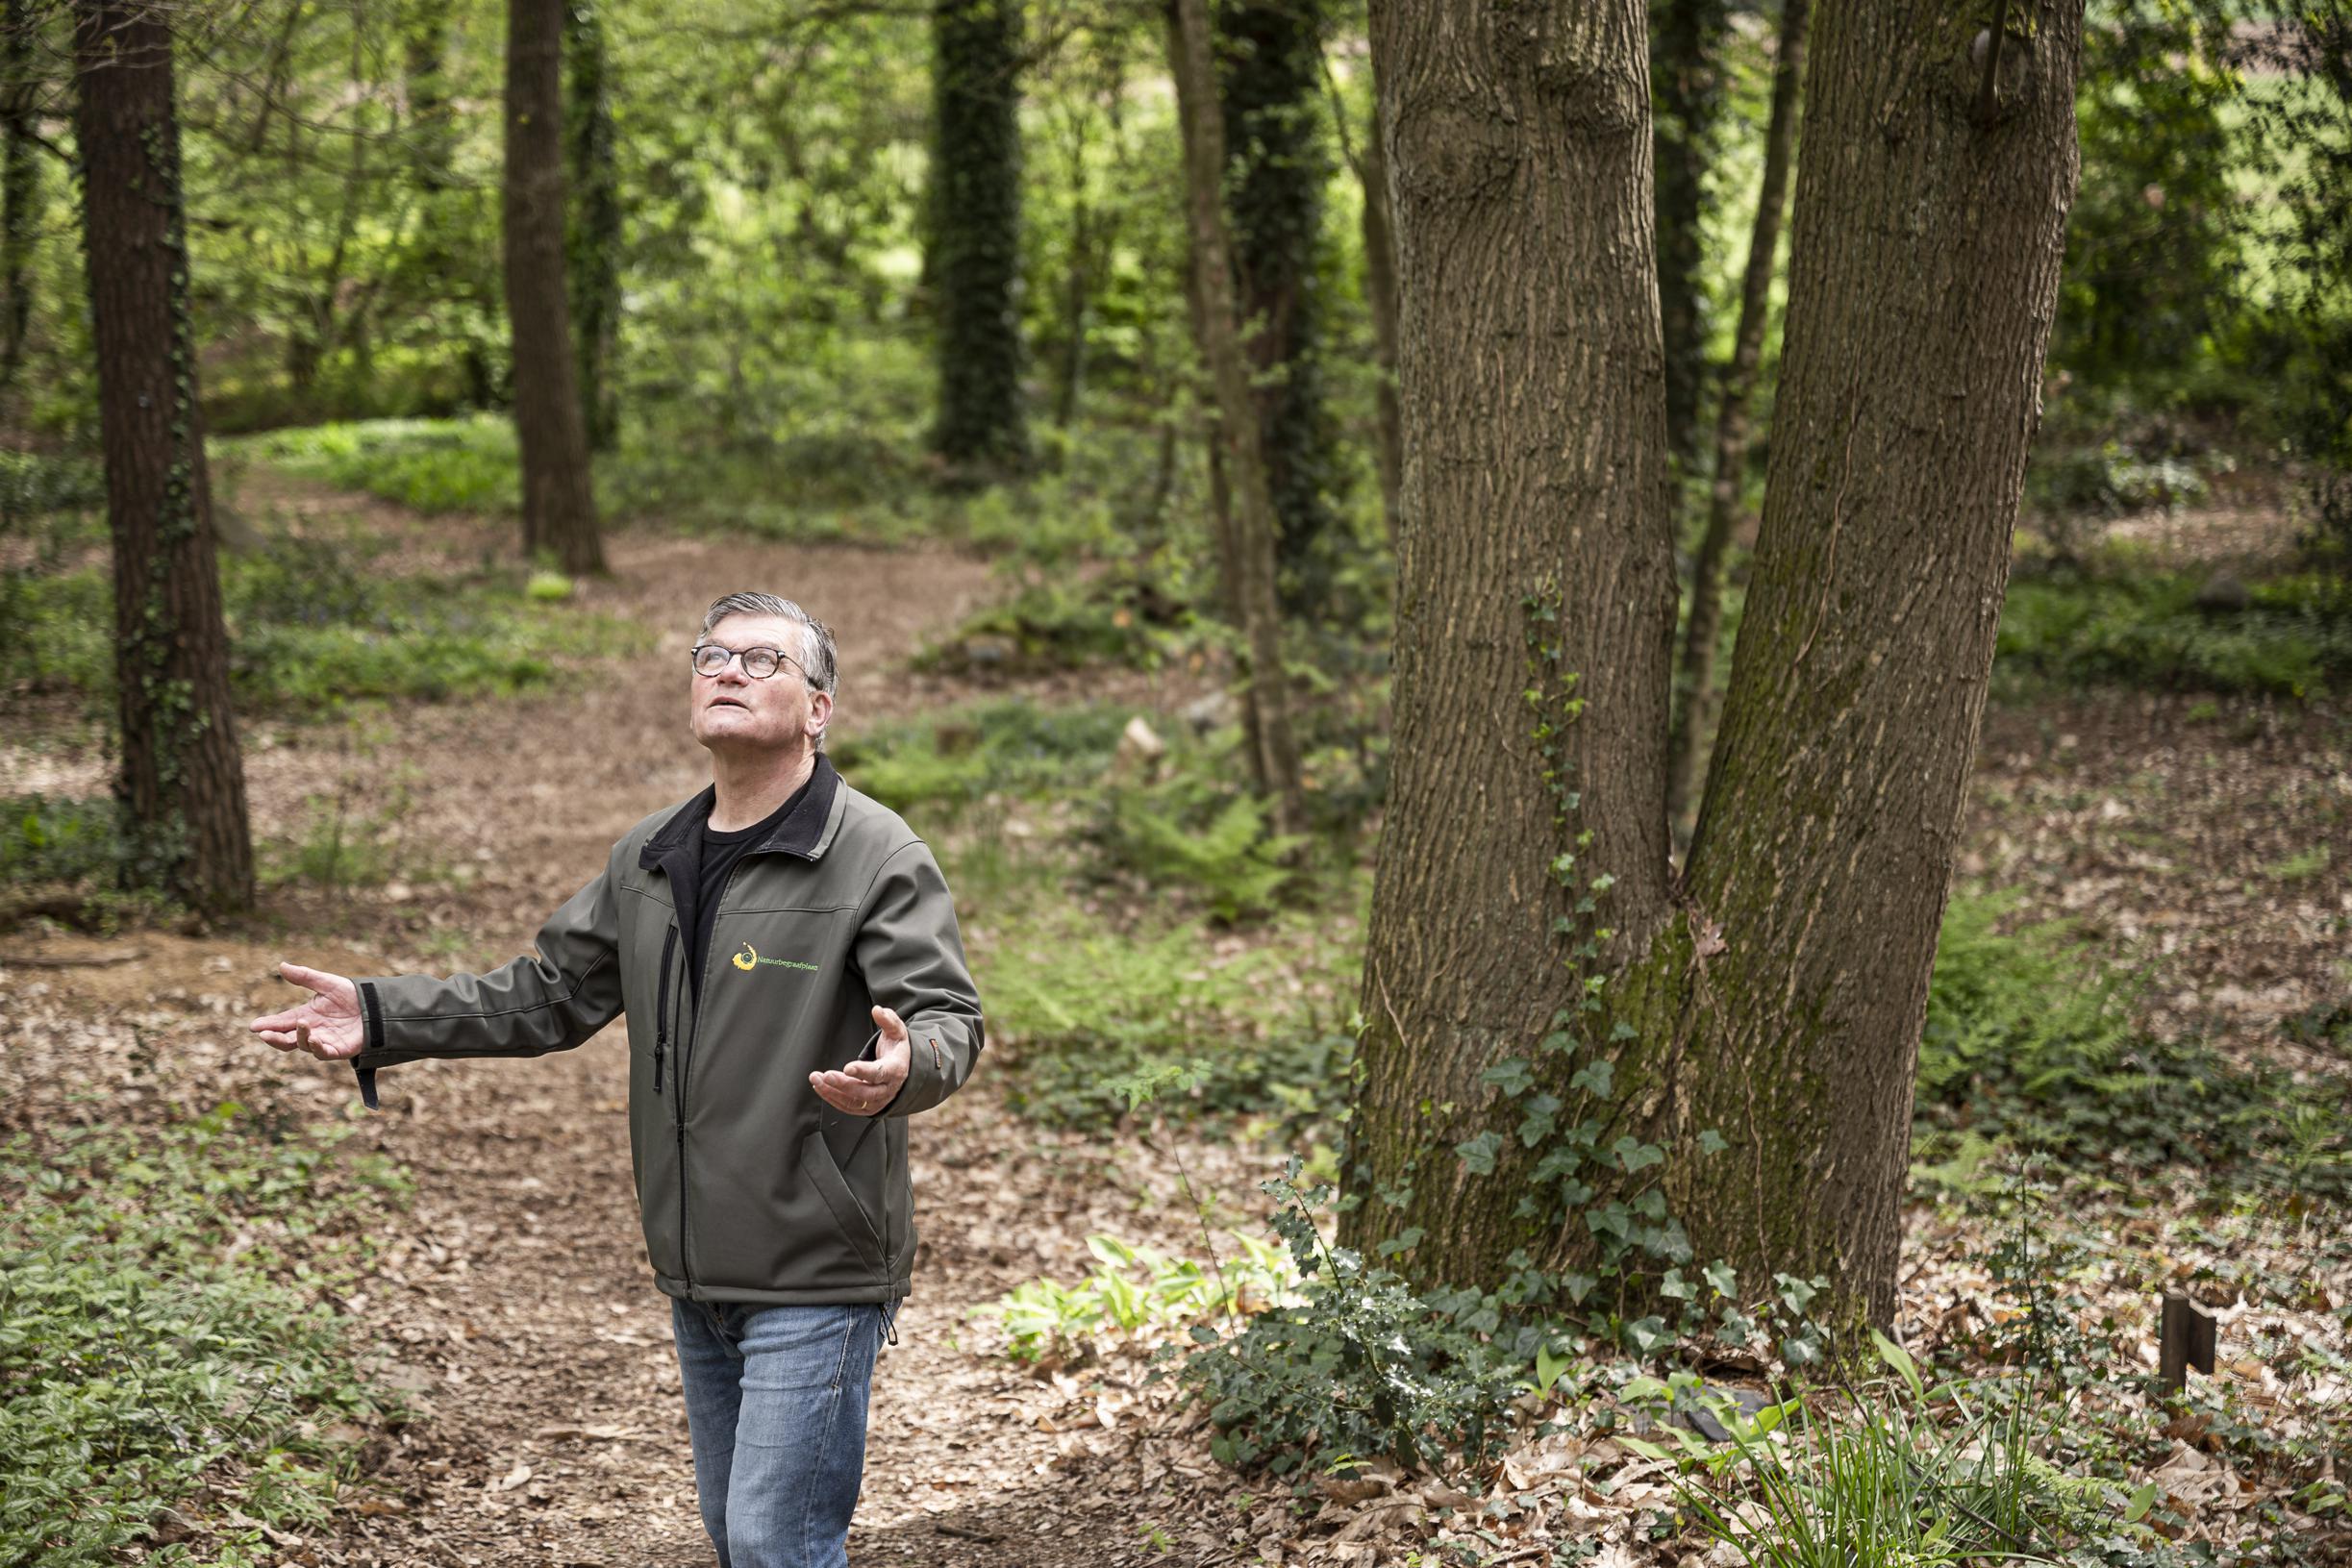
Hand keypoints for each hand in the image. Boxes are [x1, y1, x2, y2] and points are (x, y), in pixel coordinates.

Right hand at [250, 963, 365, 1059]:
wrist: (377, 1005)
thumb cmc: (352, 995)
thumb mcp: (326, 983)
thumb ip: (305, 977)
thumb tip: (282, 965)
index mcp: (306, 1015)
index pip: (282, 1022)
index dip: (268, 1024)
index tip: (254, 1026)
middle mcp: (312, 1031)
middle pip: (287, 1039)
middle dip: (274, 1037)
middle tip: (264, 1034)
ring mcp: (324, 1041)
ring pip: (303, 1045)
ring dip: (299, 1037)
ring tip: (302, 1024)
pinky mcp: (339, 1050)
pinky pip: (324, 1053)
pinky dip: (317, 1048)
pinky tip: (314, 1040)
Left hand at [810, 1005, 909, 1116]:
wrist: (903, 1070)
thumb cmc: (897, 1049)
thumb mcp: (897, 1032)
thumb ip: (888, 1020)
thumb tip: (877, 1010)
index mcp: (895, 1069)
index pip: (879, 1073)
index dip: (863, 1071)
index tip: (847, 1067)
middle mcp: (887, 1089)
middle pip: (865, 1092)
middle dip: (844, 1085)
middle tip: (826, 1075)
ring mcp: (878, 1101)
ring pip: (854, 1102)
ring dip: (833, 1093)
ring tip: (816, 1080)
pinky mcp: (867, 1107)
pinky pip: (848, 1107)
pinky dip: (833, 1099)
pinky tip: (820, 1087)